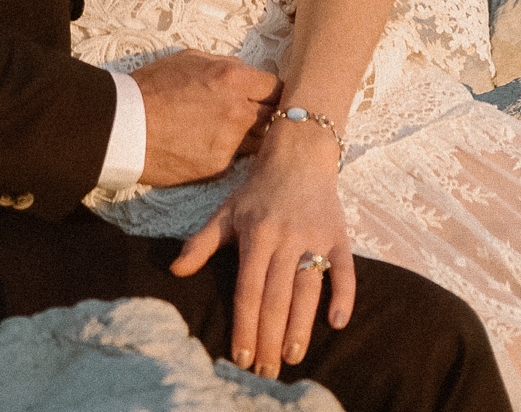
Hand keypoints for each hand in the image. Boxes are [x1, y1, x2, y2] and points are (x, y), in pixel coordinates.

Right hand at [131, 51, 279, 187]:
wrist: (125, 124)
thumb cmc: (152, 86)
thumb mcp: (189, 59)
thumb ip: (224, 66)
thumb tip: (244, 75)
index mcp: (232, 77)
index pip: (276, 86)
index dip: (275, 92)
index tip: (272, 97)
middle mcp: (238, 109)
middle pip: (276, 116)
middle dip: (273, 116)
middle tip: (265, 117)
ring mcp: (231, 141)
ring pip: (261, 141)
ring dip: (255, 136)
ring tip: (240, 133)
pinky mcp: (219, 166)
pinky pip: (237, 157)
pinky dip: (232, 152)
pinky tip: (217, 146)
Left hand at [170, 114, 354, 377]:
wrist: (300, 149)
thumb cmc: (259, 186)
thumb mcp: (227, 210)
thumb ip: (202, 242)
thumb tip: (176, 270)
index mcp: (256, 234)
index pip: (247, 290)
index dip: (244, 326)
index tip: (240, 358)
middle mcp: (284, 237)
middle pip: (276, 297)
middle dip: (270, 338)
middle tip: (266, 372)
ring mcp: (313, 236)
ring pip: (307, 289)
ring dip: (301, 326)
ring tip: (292, 357)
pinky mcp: (338, 234)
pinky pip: (345, 268)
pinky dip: (344, 294)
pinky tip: (338, 322)